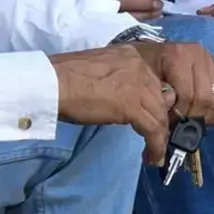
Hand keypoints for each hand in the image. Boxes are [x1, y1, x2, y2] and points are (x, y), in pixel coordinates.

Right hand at [51, 45, 171, 162]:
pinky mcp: (132, 105)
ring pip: (160, 115)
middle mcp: (139, 66)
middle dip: (160, 121)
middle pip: (162, 98)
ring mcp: (138, 85)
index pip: (154, 81)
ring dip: (160, 138)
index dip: (156, 103)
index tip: (152, 118)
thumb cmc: (63, 79)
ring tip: (155, 154)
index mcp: (130, 56)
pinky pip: (153, 129)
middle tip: (155, 139)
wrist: (52, 83)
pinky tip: (152, 157)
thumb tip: (121, 100)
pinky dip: (156, 146)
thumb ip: (116, 82)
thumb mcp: (98, 73)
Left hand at [136, 39, 213, 127]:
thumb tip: (169, 122)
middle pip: (207, 98)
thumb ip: (159, 97)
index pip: (189, 94)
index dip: (181, 114)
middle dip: (194, 116)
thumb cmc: (144, 66)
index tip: (170, 123)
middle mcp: (200, 56)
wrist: (150, 53)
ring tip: (192, 121)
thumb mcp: (144, 78)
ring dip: (207, 116)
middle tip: (181, 125)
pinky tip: (206, 118)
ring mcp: (212, 62)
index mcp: (179, 55)